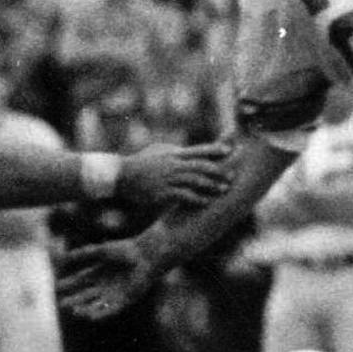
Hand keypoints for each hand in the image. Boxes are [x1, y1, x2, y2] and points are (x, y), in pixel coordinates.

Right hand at [57, 237, 158, 319]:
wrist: (147, 256)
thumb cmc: (125, 250)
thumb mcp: (100, 251)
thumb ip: (81, 254)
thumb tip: (62, 256)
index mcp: (100, 271)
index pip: (80, 280)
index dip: (68, 284)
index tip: (56, 288)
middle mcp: (106, 284)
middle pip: (85, 295)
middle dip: (73, 300)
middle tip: (61, 304)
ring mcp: (115, 294)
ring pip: (96, 304)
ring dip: (84, 308)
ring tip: (73, 310)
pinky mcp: (125, 301)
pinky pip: (110, 310)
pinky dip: (100, 313)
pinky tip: (89, 316)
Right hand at [117, 141, 231, 207]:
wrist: (120, 175)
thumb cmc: (139, 163)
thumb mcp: (156, 151)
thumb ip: (172, 151)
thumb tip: (182, 149)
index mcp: (173, 154)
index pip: (198, 150)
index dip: (214, 149)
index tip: (229, 150)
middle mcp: (173, 165)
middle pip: (200, 166)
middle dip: (218, 170)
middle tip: (232, 175)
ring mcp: (168, 179)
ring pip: (194, 180)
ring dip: (211, 185)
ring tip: (223, 190)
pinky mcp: (162, 193)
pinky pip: (183, 196)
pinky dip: (196, 198)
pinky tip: (206, 202)